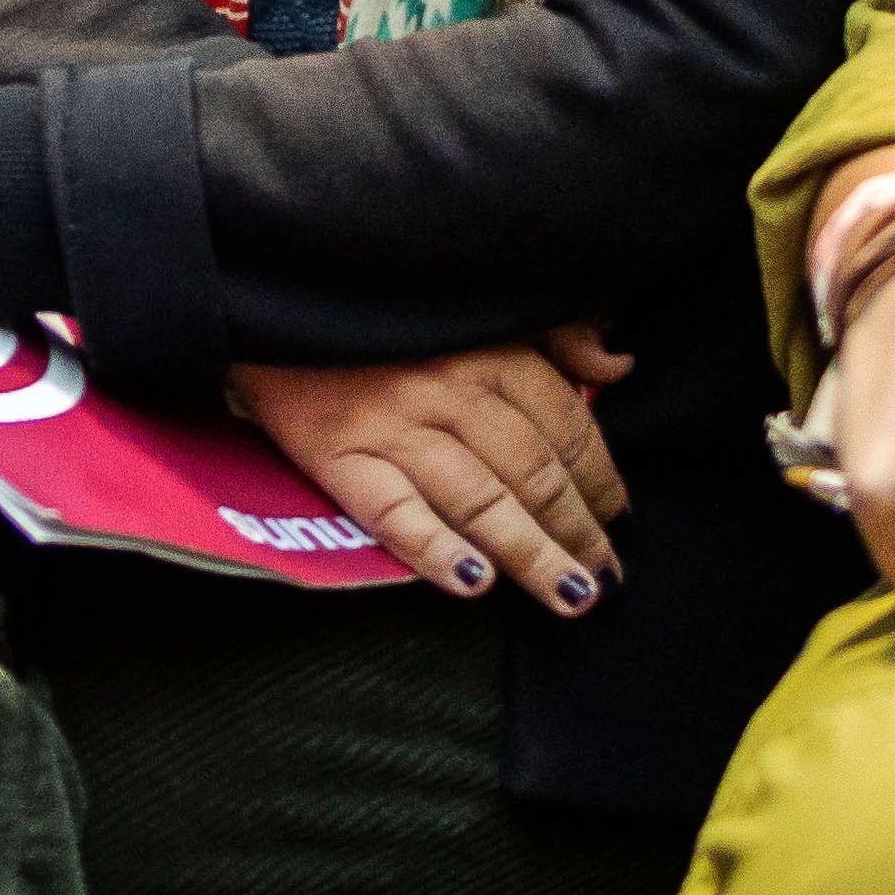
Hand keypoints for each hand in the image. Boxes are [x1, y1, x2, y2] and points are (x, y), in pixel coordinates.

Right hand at [231, 332, 635, 604]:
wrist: (275, 297)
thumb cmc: (390, 312)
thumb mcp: (477, 305)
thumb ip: (553, 335)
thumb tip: (616, 367)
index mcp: (486, 348)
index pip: (564, 425)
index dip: (601, 477)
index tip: (619, 515)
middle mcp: (446, 389)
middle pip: (531, 472)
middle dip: (579, 530)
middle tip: (607, 574)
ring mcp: (391, 428)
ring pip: (479, 501)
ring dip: (533, 554)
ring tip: (571, 596)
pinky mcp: (337, 459)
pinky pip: (392, 513)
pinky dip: (434, 551)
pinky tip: (475, 583)